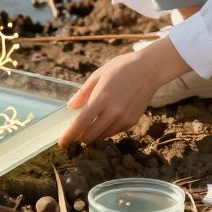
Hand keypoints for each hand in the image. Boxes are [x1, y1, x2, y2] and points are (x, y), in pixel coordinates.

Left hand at [58, 37, 191, 146]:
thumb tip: (71, 107)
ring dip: (94, 135)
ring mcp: (124, 118)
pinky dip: (107, 131)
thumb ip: (83, 93)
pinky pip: (115, 132)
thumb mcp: (98, 74)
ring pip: (103, 136)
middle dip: (80, 137)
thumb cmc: (121, 68)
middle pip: (91, 134)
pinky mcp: (132, 121)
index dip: (69, 135)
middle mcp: (113, 112)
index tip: (61, 143)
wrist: (149, 69)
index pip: (81, 123)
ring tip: (89, 128)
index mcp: (101, 99)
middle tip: (75, 135)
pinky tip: (105, 122)